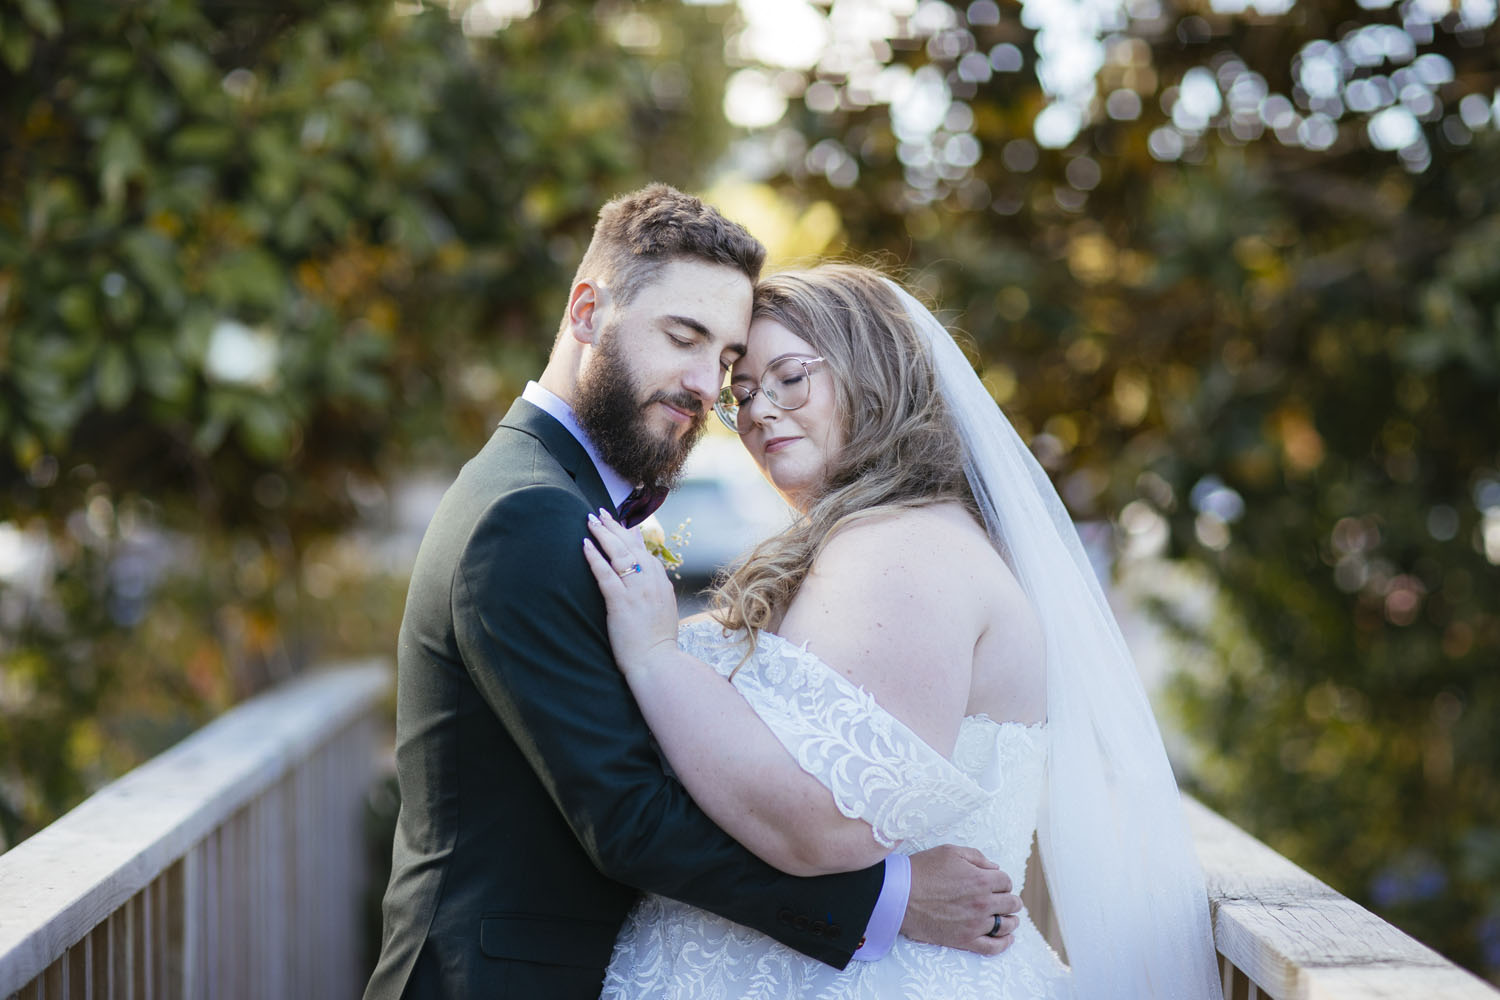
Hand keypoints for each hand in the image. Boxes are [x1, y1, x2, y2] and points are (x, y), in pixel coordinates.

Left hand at [582, 509, 680, 674]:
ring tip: (590, 520)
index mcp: (661, 584)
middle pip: (631, 547)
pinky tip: (585, 545)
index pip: (645, 552)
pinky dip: (594, 557)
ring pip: (618, 554)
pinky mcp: (621, 602)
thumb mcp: (664, 611)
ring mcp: (637, 591)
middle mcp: (651, 582)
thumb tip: (652, 580)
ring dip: (603, 534)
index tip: (621, 523)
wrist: (657, 663)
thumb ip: (657, 592)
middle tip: (601, 513)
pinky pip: (605, 574)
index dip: (631, 536)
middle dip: (615, 527)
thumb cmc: (658, 643)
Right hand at [901, 845, 1021, 955]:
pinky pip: (993, 947)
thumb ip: (977, 857)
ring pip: (1007, 925)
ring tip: (1008, 917)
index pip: (1006, 881)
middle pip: (1011, 903)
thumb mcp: (950, 852)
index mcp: (981, 880)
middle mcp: (983, 903)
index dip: (1001, 880)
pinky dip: (1004, 944)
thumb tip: (995, 867)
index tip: (995, 882)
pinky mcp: (965, 940)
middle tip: (1003, 899)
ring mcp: (975, 924)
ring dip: (1011, 920)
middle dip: (1009, 899)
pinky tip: (1007, 938)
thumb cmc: (922, 870)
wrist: (899, 895)